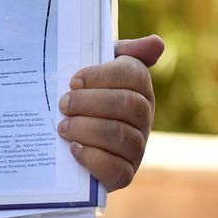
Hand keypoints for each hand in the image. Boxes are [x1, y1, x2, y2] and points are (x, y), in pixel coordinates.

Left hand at [57, 35, 164, 191]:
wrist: (61, 142)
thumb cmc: (81, 98)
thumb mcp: (94, 71)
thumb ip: (121, 53)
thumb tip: (156, 43)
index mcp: (138, 88)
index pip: (133, 74)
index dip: (102, 75)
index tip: (73, 81)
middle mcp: (143, 118)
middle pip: (127, 104)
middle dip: (89, 102)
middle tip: (62, 104)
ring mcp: (137, 148)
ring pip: (120, 135)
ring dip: (86, 128)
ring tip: (62, 126)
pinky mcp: (124, 174)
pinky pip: (116, 168)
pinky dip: (92, 157)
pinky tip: (73, 148)